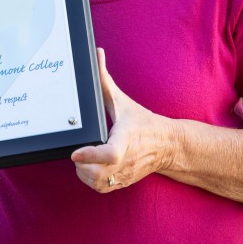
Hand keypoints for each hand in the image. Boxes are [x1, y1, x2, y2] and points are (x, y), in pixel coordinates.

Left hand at [71, 48, 174, 192]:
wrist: (168, 145)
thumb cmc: (142, 122)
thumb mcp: (123, 100)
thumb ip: (105, 80)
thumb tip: (97, 54)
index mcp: (125, 139)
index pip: (109, 153)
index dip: (91, 155)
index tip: (75, 152)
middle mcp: (125, 160)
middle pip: (97, 173)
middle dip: (82, 164)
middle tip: (78, 150)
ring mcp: (124, 174)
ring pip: (97, 183)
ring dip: (84, 173)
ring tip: (83, 157)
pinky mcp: (123, 182)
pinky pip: (102, 188)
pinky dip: (91, 181)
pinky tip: (90, 167)